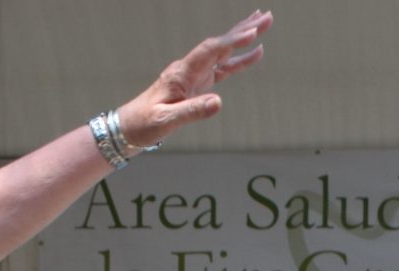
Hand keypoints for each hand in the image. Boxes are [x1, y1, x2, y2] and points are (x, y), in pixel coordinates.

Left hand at [117, 11, 272, 148]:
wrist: (131, 125)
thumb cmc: (145, 123)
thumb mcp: (167, 120)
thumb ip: (192, 111)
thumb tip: (219, 102)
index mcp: (181, 73)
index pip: (211, 52)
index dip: (231, 42)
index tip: (252, 34)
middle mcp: (190, 68)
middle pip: (220, 43)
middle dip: (244, 29)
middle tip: (267, 16)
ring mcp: (195, 74)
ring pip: (224, 51)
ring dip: (244, 37)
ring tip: (264, 24)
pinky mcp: (199, 82)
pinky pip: (224, 67)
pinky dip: (240, 59)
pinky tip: (256, 53)